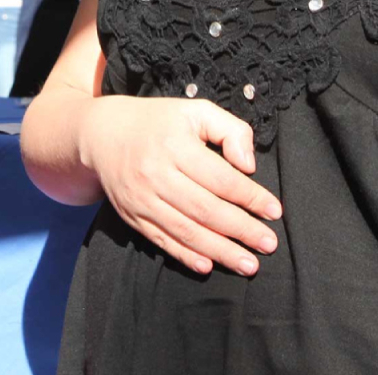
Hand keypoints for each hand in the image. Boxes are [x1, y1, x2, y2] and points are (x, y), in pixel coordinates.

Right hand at [78, 95, 282, 276]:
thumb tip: (248, 165)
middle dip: (241, 230)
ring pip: (186, 231)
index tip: (274, 211)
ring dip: (220, 251)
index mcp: (175, 145)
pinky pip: (162, 241)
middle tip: (268, 244)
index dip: (250, 197)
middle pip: (206, 209)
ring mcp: (142, 199)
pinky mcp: (132, 216)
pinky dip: (185, 255)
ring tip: (248, 264)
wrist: (103, 134)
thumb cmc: (159, 122)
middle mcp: (156, 174)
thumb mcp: (195, 111)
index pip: (221, 178)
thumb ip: (230, 130)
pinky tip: (208, 265)